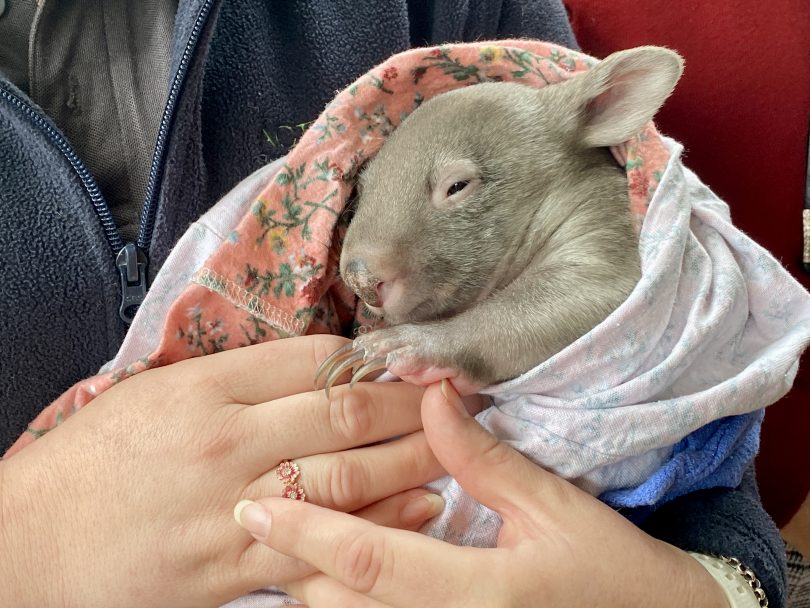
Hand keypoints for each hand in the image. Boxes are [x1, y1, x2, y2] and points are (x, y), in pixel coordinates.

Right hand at [0, 336, 444, 606]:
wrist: (33, 543)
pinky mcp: (231, 565)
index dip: (376, 358)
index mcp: (207, 387)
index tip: (411, 360)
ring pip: (346, 477)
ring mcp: (233, 505)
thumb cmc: (94, 459)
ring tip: (454, 446)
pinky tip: (421, 509)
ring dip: (411, 459)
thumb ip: (233, 375)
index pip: (316, 360)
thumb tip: (312, 364)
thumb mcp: (155, 392)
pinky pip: (323, 544)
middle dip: (411, 404)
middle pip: (344, 414)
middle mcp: (228, 440)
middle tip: (456, 398)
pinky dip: (379, 524)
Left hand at [236, 381, 729, 607]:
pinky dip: (346, 601)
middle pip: (337, 605)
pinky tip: (333, 572)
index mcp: (476, 593)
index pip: (367, 561)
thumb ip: (481, 456)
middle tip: (257, 512)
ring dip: (311, 583)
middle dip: (292, 560)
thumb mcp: (550, 506)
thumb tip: (428, 395)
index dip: (306, 531)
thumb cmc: (607, 567)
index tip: (254, 507)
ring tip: (287, 536)